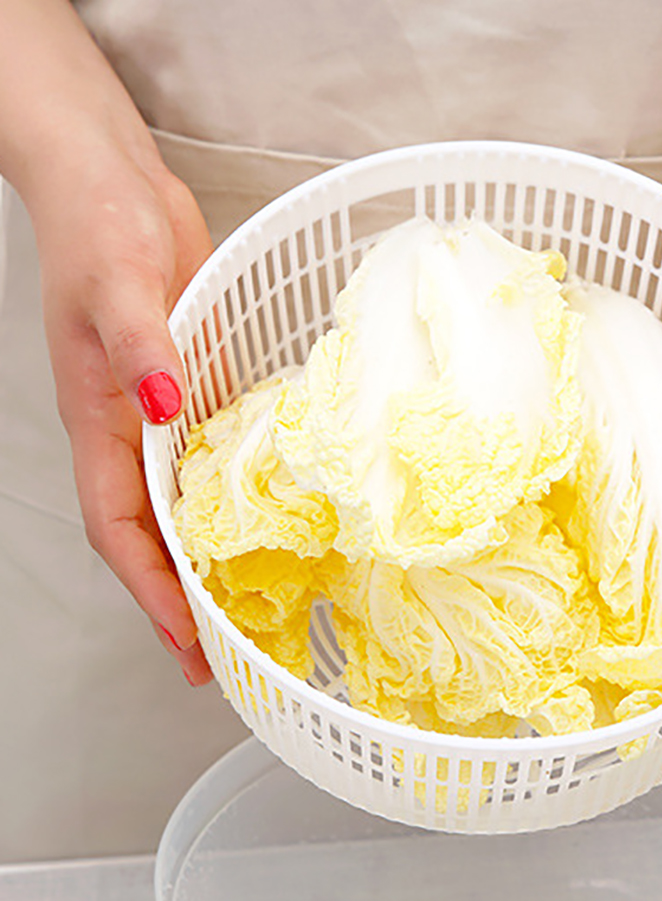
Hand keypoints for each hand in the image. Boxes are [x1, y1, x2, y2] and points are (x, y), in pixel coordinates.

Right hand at [27, 135, 214, 682]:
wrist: (110, 178)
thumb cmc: (99, 222)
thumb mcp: (119, 281)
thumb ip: (140, 346)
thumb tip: (161, 407)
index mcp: (99, 419)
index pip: (118, 529)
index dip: (150, 591)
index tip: (186, 642)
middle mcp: (128, 429)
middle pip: (147, 536)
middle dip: (176, 600)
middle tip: (216, 657)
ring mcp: (159, 411)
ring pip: (176, 506)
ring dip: (202, 560)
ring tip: (240, 608)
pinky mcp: (191, 386)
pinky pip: (205, 461)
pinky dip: (223, 502)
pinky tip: (259, 521)